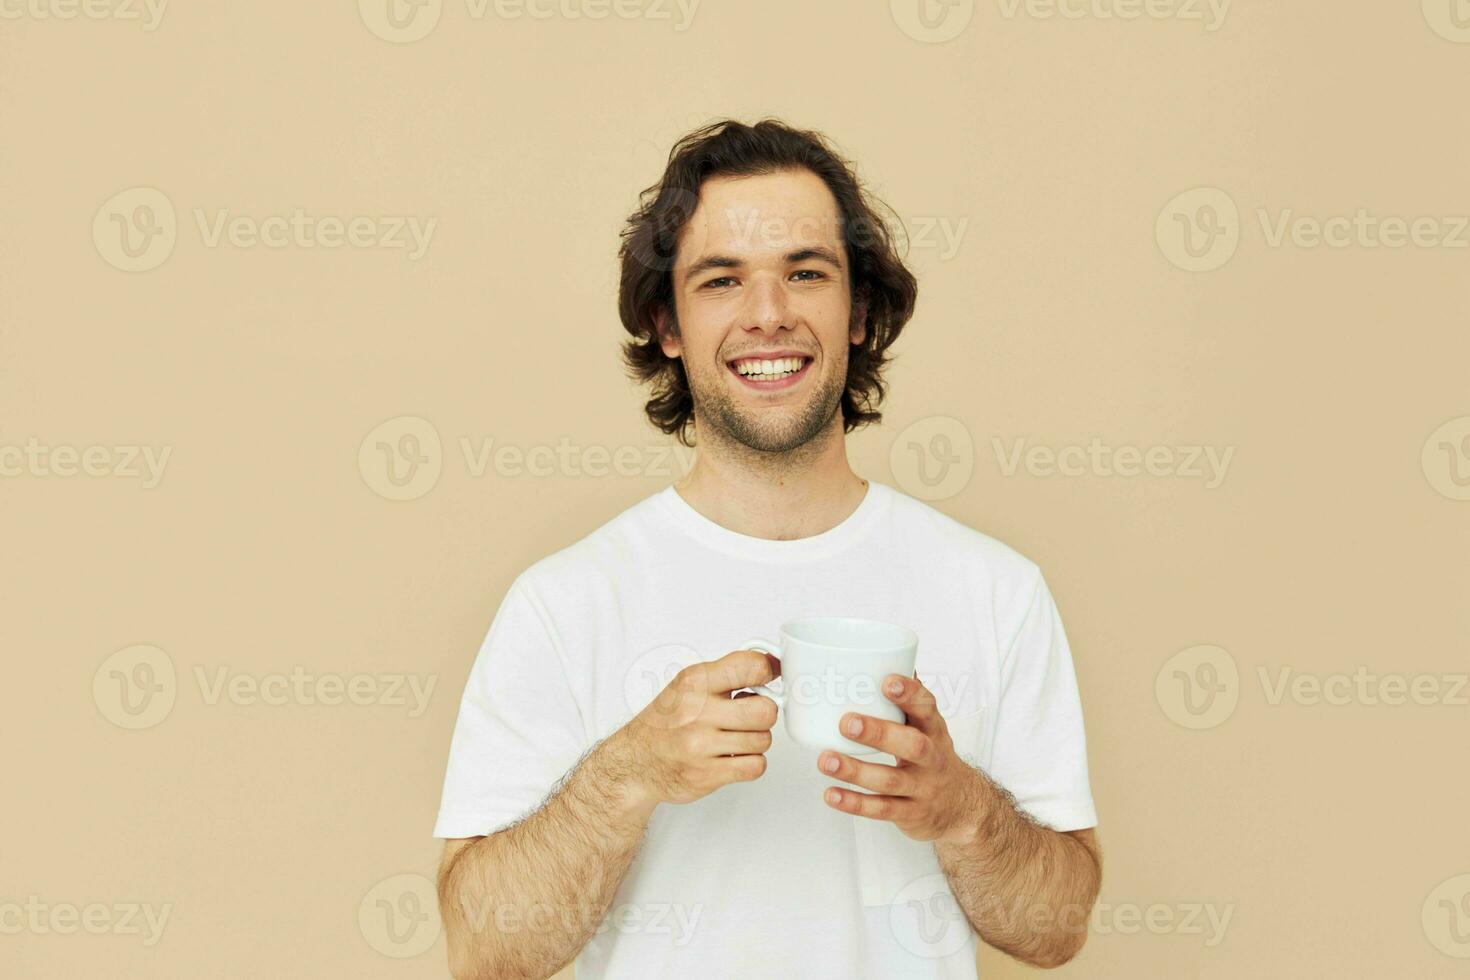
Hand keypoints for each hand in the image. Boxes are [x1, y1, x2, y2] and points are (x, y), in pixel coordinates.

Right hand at [614, 649, 779, 806]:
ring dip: (755, 741)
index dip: (769, 672)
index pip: (752, 666)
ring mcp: (701, 745)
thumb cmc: (665, 722)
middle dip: (764, 714)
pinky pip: (755, 766)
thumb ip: (727, 673)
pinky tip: (734, 757)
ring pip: (763, 740)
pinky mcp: (706, 775)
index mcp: (695, 681)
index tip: (768, 678)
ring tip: (735, 738)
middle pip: (766, 710)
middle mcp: (697, 711)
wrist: (634, 762)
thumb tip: (771, 664)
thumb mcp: (688, 685)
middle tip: (750, 716)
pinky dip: (751, 763)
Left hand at [816, 673, 984, 845]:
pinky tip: (831, 794)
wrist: (962, 806)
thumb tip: (884, 658)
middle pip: (912, 745)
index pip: (927, 708)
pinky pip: (881, 810)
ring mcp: (922, 788)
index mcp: (934, 730)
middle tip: (847, 722)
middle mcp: (931, 758)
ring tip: (826, 760)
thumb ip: (907, 699)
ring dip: (856, 771)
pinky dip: (855, 804)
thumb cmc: (934, 757)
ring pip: (891, 780)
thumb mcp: (929, 727)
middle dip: (879, 733)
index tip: (888, 681)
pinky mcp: (910, 813)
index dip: (910, 694)